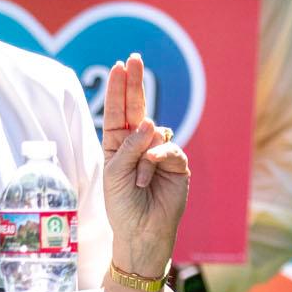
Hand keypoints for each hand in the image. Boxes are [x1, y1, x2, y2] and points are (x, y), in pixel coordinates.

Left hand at [99, 54, 189, 279]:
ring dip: (142, 157)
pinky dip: (157, 160)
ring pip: (153, 133)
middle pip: (138, 107)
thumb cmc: (122, 205)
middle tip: (134, 59)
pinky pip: (168, 148)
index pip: (118, 111)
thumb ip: (129, 147)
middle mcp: (138, 143)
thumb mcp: (114, 174)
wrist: (141, 232)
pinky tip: (149, 177)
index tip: (119, 65)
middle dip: (135, 83)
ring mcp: (158, 152)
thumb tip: (150, 122)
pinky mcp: (176, 163)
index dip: (118, 88)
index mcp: (118, 144)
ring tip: (139, 181)